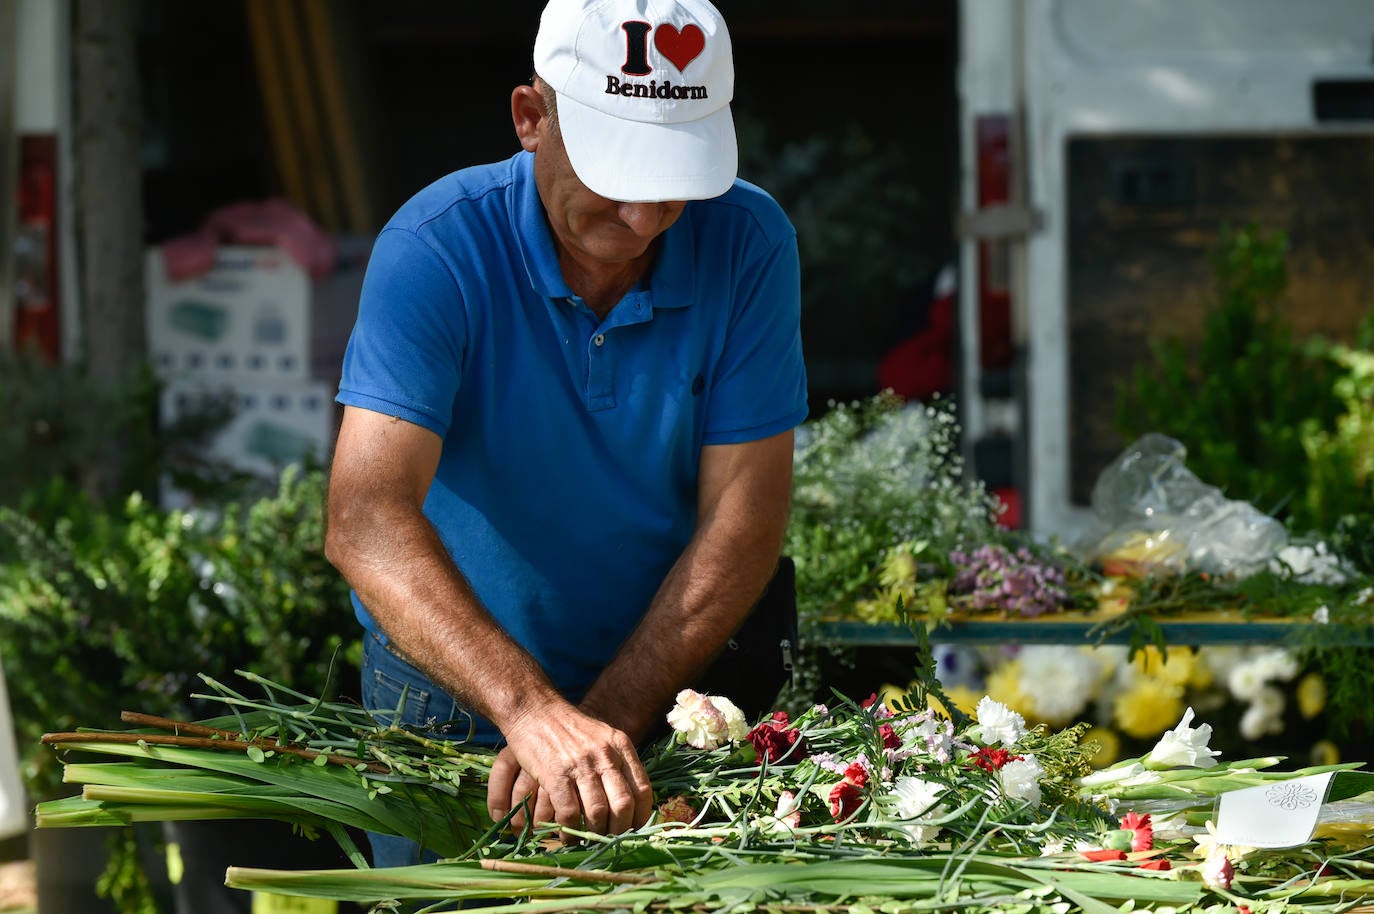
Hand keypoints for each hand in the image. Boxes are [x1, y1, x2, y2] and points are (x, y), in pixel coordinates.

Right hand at [486, 704, 652, 835]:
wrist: (535, 709)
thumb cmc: (569, 727)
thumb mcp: (602, 736)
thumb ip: (617, 762)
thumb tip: (631, 800)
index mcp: (620, 745)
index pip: (642, 788)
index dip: (641, 816)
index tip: (635, 829)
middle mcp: (605, 755)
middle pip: (623, 804)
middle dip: (620, 830)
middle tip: (612, 840)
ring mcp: (580, 765)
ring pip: (598, 812)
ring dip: (594, 833)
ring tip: (589, 839)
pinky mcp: (555, 775)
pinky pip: (569, 812)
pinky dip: (569, 830)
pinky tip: (566, 834)